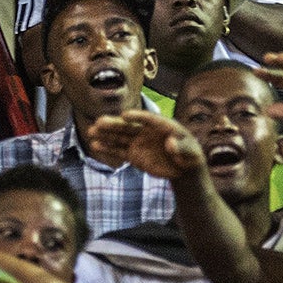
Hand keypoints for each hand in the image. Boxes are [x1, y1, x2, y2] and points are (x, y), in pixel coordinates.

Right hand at [87, 108, 202, 178]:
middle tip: (99, 122)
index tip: (125, 116)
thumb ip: (182, 147)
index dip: (137, 117)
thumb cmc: (189, 154)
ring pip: (120, 138)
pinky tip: (95, 146)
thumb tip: (171, 144)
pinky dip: (108, 149)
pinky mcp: (134, 155)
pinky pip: (119, 151)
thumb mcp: (191, 152)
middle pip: (129, 126)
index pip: (149, 119)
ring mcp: (138, 142)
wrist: (184, 166)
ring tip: (91, 132)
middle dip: (114, 124)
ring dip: (106, 135)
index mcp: (162, 125)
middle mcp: (146, 131)